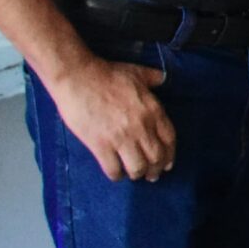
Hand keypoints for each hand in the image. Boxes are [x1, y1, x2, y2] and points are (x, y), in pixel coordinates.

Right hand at [48, 55, 176, 181]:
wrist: (78, 77)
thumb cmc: (107, 74)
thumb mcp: (137, 72)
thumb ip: (153, 78)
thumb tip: (162, 79)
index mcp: (153, 110)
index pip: (170, 139)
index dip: (170, 155)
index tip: (168, 163)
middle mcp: (141, 127)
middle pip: (156, 157)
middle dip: (156, 169)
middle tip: (151, 175)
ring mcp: (121, 138)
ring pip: (137, 167)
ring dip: (137, 174)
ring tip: (134, 175)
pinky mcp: (100, 145)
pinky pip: (113, 169)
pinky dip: (116, 175)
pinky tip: (116, 174)